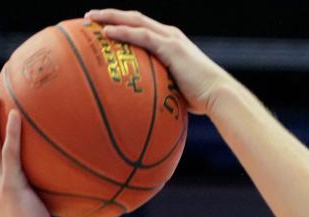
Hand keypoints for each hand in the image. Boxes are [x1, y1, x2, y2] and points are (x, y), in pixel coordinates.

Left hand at [84, 9, 226, 115]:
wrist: (219, 96)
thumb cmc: (201, 100)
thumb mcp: (177, 92)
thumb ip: (161, 92)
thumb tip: (145, 109)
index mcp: (171, 44)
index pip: (142, 28)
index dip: (122, 24)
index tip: (102, 27)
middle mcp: (170, 36)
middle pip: (134, 18)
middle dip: (111, 15)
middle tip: (89, 18)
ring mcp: (170, 39)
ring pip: (135, 20)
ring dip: (111, 17)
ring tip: (90, 19)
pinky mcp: (171, 47)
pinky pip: (142, 35)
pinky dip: (123, 32)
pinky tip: (107, 33)